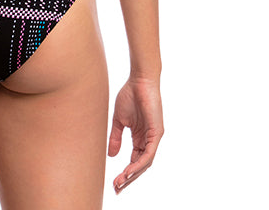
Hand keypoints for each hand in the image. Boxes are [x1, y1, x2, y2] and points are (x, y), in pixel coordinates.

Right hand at [108, 76, 163, 193]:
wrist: (139, 80)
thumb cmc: (130, 95)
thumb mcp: (119, 120)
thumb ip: (116, 137)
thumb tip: (112, 155)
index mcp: (139, 137)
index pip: (134, 161)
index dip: (125, 173)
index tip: (114, 182)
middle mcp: (148, 140)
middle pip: (140, 166)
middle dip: (128, 178)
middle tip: (116, 188)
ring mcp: (153, 137)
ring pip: (145, 163)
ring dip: (133, 174)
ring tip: (121, 182)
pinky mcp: (156, 133)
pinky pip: (149, 154)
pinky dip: (139, 163)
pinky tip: (130, 170)